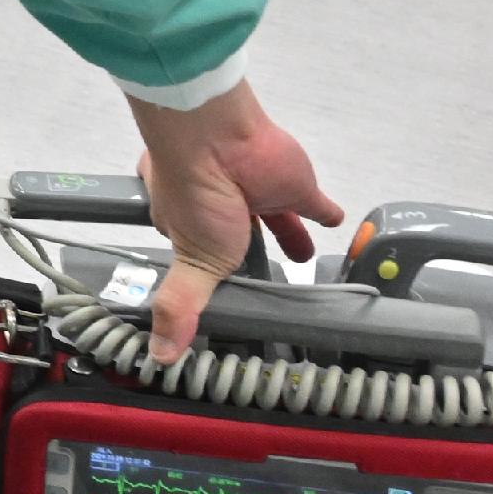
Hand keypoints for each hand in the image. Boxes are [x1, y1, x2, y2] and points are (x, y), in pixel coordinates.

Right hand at [128, 81, 339, 359]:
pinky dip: (324, 211)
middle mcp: (222, 206)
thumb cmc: (195, 194)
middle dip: (252, 252)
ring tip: (302, 258)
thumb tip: (158, 355)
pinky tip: (334, 219)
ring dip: (291, 237)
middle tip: (268, 277)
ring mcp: (259, 193)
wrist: (218, 137)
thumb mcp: (189, 262)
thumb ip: (179, 305)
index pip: (199, 252)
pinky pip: (313, 202)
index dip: (209, 268)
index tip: (221, 287)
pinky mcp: (293, 183)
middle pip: (241, 234)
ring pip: (278, 220)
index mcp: (188, 220)